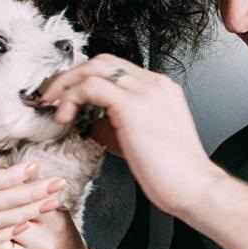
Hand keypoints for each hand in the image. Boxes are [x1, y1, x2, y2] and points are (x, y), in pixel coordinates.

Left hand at [39, 55, 224, 214]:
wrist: (194, 187)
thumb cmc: (174, 173)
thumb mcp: (142, 141)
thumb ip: (119, 126)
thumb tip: (94, 124)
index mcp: (160, 89)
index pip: (115, 69)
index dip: (85, 79)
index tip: (67, 97)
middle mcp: (154, 84)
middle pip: (102, 61)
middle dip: (71, 76)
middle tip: (53, 97)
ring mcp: (145, 91)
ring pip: (94, 68)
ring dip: (67, 84)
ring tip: (54, 106)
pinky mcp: (133, 105)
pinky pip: (91, 87)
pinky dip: (71, 97)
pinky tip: (65, 116)